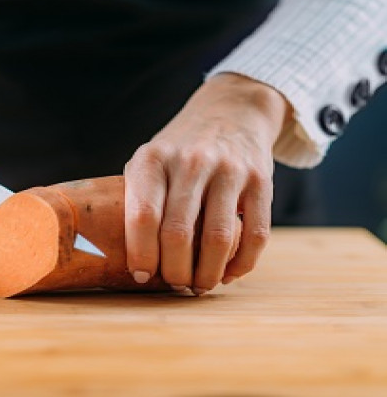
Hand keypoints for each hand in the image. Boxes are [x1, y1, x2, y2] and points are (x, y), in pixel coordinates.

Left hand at [124, 73, 291, 294]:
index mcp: (153, 159)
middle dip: (175, 272)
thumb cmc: (178, 150)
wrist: (230, 110)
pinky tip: (228, 273)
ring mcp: (229, 170)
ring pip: (219, 239)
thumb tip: (136, 266)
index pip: (144, 217)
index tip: (143, 275)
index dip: (142, 255)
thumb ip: (138, 202)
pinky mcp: (261, 180)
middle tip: (175, 285)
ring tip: (199, 286)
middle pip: (179, 234)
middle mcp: (190, 162)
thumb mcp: (148, 161)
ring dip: (208, 274)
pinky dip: (241, 264)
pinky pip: (256, 234)